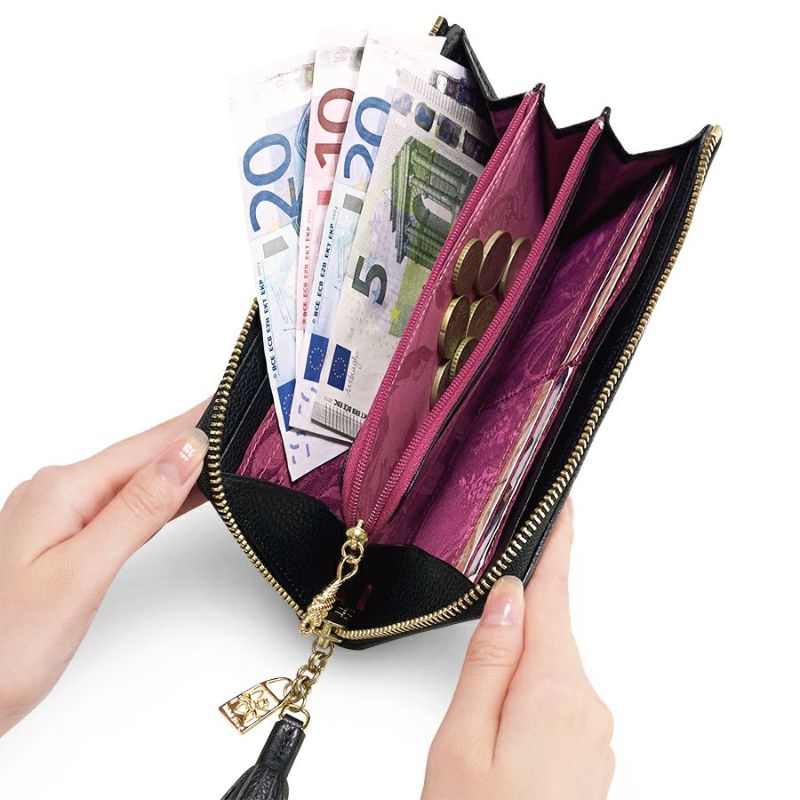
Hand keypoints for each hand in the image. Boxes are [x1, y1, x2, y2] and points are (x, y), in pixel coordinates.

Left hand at [0, 403, 209, 734]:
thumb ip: (136, 510)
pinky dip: (156, 495)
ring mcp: (57, 516)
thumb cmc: (6, 645)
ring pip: (134, 479)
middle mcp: (57, 494)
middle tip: (235, 419)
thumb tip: (183, 454)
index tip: (230, 401)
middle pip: (141, 455)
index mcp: (62, 491)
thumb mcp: (82, 574)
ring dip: (177, 465)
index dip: (193, 426)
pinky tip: (175, 492)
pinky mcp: (62, 538)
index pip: (146, 447)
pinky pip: (121, 503)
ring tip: (220, 449)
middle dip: (190, 438)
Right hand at [423, 499, 613, 799]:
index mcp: (554, 692)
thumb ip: (491, 659)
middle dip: (516, 622)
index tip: (562, 505)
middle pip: (548, 634)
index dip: (555, 546)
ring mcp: (593, 735)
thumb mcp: (463, 739)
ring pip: (549, 669)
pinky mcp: (588, 754)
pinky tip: (503, 727)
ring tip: (477, 715)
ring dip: (518, 667)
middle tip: (477, 631)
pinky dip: (530, 693)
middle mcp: (586, 707)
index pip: (552, 597)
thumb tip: (509, 595)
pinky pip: (557, 699)